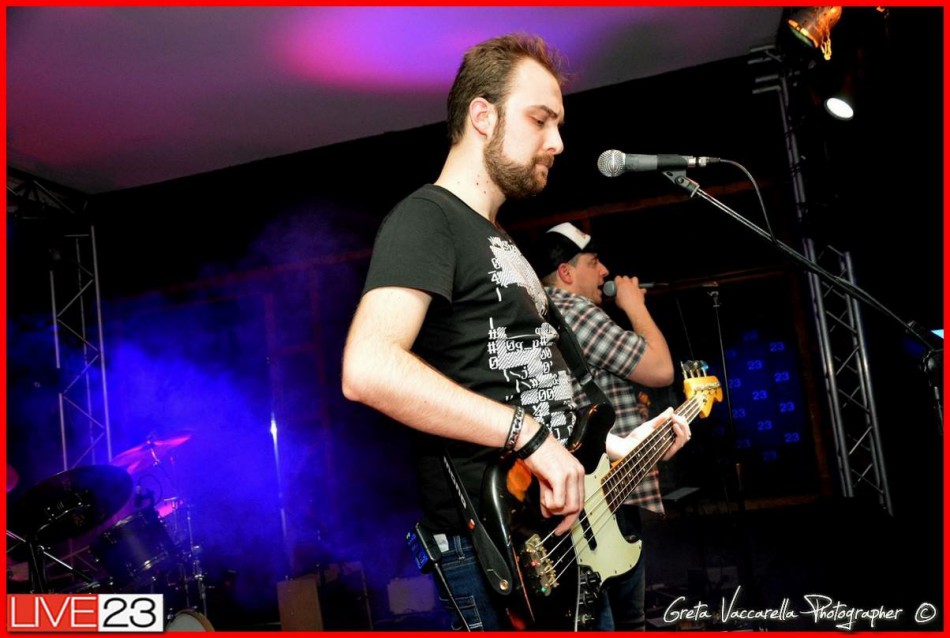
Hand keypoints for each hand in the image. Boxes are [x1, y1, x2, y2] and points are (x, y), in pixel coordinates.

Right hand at [519, 420, 585, 535]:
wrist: (530, 439)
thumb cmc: (538, 454)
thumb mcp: (547, 476)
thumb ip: (550, 495)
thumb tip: (548, 512)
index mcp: (577, 472)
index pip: (581, 501)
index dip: (571, 518)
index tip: (561, 527)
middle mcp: (578, 473)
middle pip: (577, 507)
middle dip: (563, 517)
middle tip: (551, 518)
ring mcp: (570, 474)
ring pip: (569, 507)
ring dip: (555, 509)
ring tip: (545, 500)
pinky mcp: (560, 476)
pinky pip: (559, 502)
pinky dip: (550, 504)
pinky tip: (544, 497)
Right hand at [611, 275, 646, 312]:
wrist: (634, 306)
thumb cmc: (624, 303)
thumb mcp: (616, 300)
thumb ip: (617, 296)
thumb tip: (618, 296)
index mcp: (620, 284)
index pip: (617, 278)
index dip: (617, 280)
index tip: (616, 284)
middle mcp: (628, 283)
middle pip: (625, 277)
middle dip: (624, 280)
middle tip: (623, 285)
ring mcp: (635, 286)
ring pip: (634, 278)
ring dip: (633, 281)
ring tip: (631, 285)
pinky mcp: (640, 290)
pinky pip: (642, 289)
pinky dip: (641, 290)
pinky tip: (640, 293)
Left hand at [618, 407, 690, 460]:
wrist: (627, 446)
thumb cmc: (637, 437)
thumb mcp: (650, 425)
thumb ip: (661, 418)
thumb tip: (671, 409)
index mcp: (667, 439)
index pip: (682, 432)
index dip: (683, 423)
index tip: (677, 415)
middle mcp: (669, 445)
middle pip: (686, 435)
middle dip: (684, 424)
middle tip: (676, 417)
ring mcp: (668, 450)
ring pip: (684, 439)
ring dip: (683, 427)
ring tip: (675, 420)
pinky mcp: (666, 453)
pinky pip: (678, 444)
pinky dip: (679, 434)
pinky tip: (674, 425)